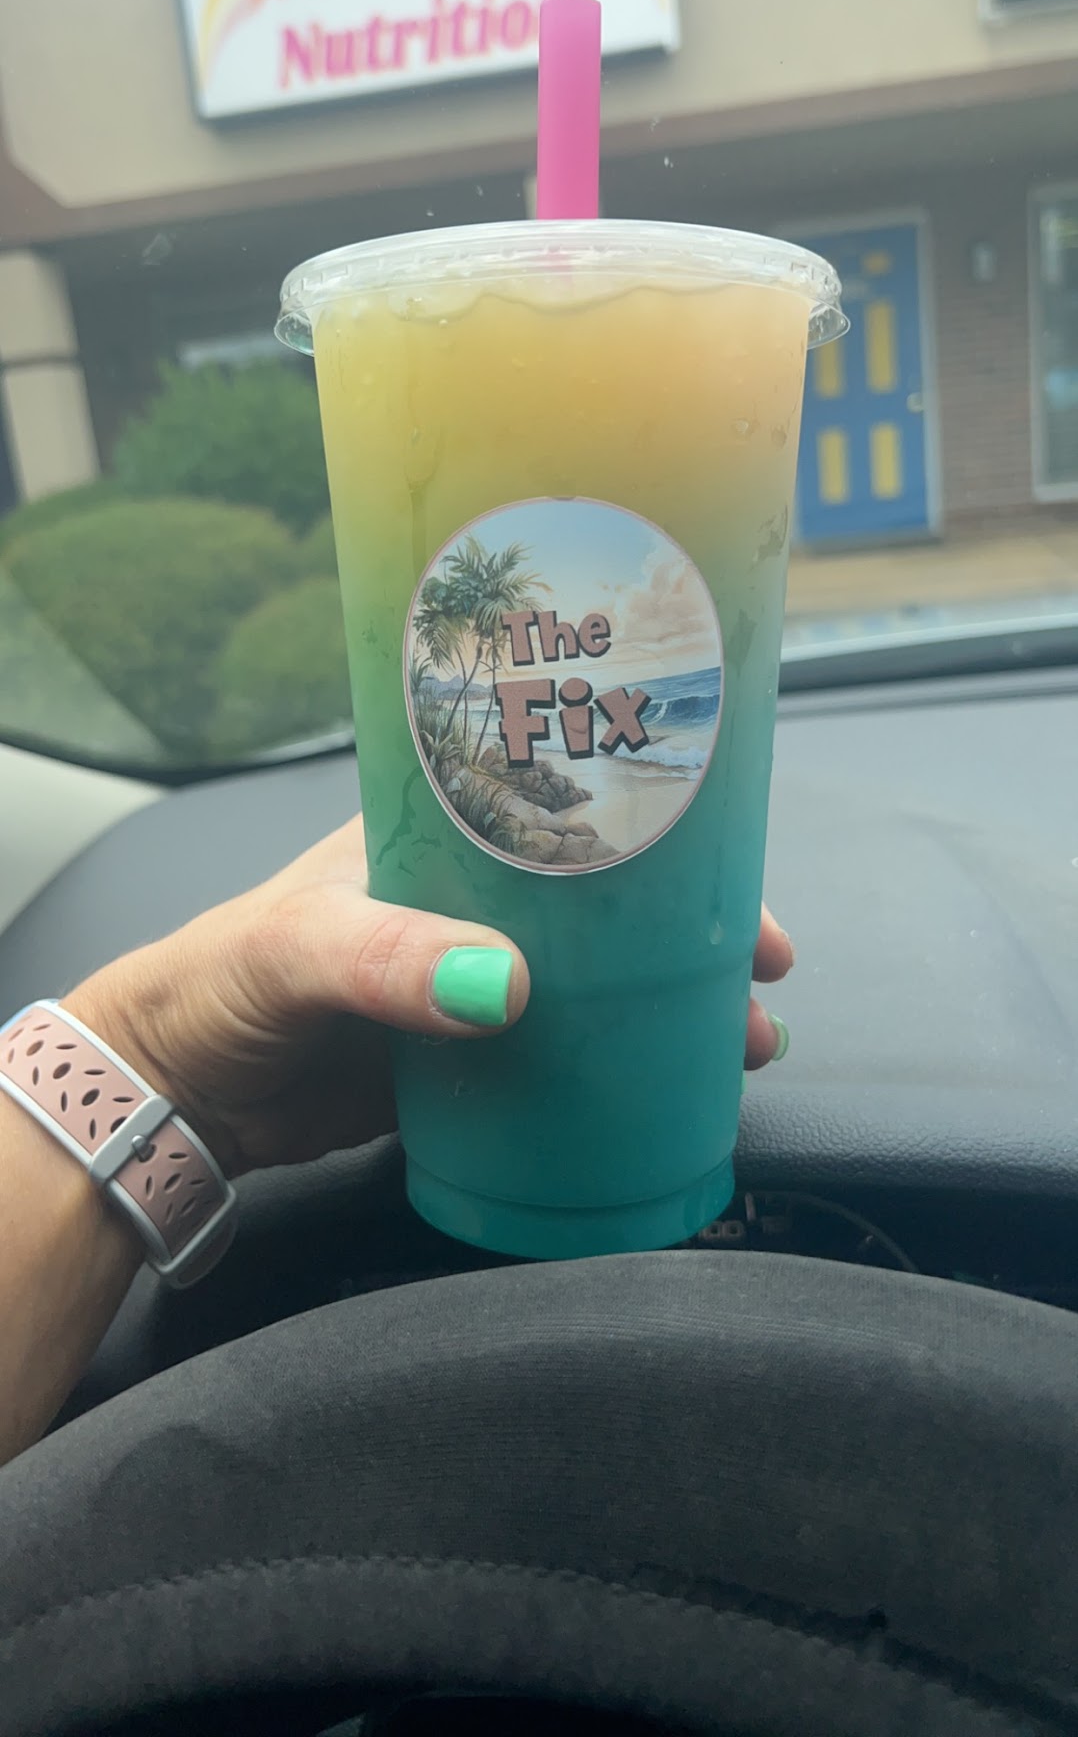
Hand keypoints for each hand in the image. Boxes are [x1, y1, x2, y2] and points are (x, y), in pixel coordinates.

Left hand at [66, 817, 793, 1178]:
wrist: (171, 1095)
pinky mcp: (464, 1061)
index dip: (659, 838)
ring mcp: (470, 981)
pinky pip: (562, 1060)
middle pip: (608, 905)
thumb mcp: (295, 951)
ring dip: (671, 1010)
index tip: (732, 875)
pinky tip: (668, 1094)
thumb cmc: (217, 986)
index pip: (569, 813)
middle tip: (760, 976)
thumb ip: (387, 961)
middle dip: (692, 935)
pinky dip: (620, 1073)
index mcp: (438, 838)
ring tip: (740, 1044)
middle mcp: (469, 900)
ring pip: (599, 985)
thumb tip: (504, 986)